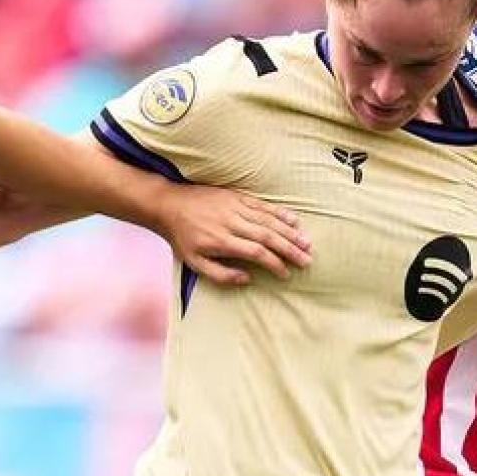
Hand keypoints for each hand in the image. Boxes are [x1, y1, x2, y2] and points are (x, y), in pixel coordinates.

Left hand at [154, 184, 311, 285]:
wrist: (170, 205)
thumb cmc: (183, 237)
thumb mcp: (194, 262)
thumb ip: (220, 274)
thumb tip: (247, 279)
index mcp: (221, 240)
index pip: (256, 252)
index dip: (274, 263)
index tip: (285, 274)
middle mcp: (231, 222)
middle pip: (268, 236)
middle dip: (290, 249)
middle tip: (307, 260)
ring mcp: (236, 207)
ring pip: (269, 220)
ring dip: (290, 232)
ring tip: (307, 243)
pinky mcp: (237, 196)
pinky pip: (263, 205)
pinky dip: (280, 213)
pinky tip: (294, 221)